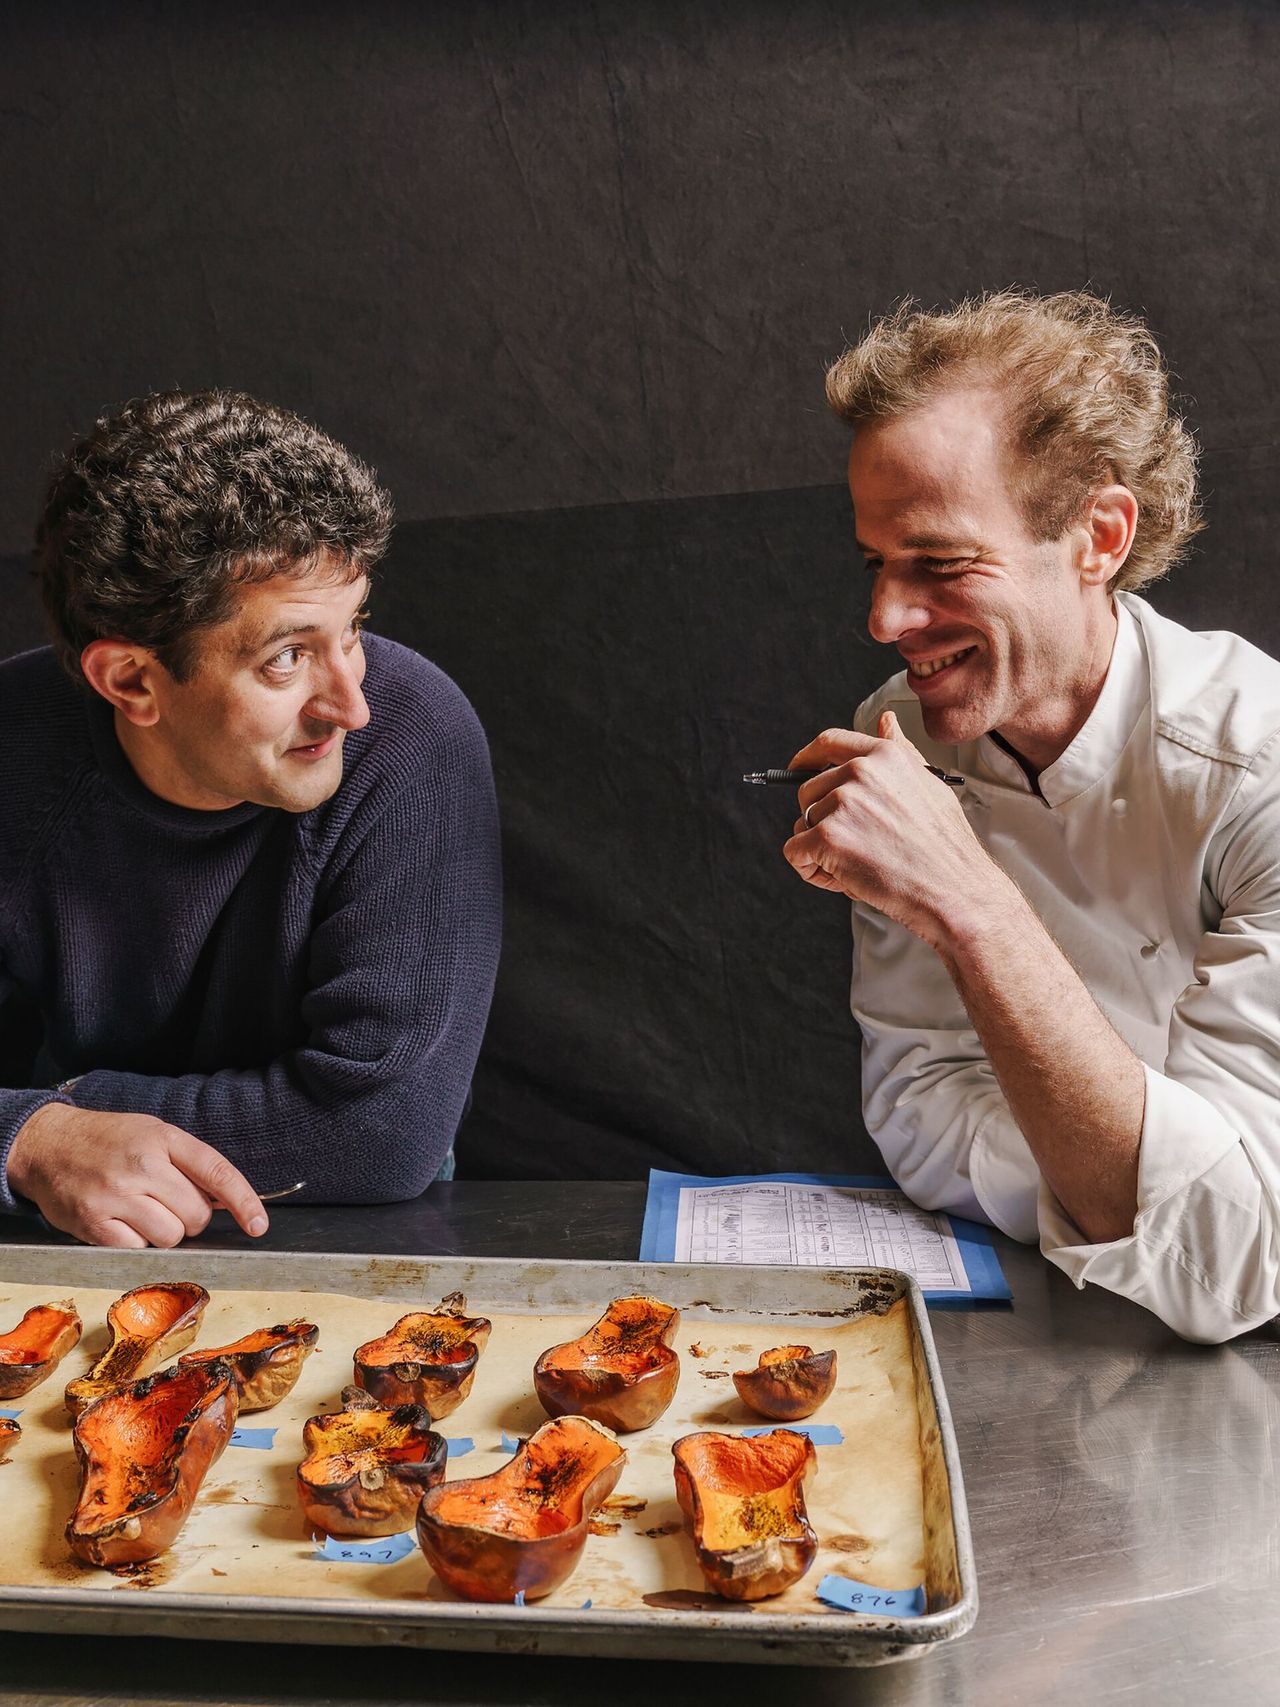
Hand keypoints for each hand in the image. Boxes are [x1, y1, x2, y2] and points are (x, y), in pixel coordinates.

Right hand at [6, 1103, 268, 1247]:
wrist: (48, 1146)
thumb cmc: (108, 1141)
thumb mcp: (153, 1134)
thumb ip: (190, 1164)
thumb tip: (228, 1201)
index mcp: (163, 1139)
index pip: (217, 1172)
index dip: (245, 1202)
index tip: (258, 1225)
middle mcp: (142, 1166)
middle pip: (197, 1215)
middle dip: (192, 1218)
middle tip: (169, 1204)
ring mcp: (117, 1196)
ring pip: (171, 1237)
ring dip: (165, 1233)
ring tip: (144, 1212)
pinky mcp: (94, 1224)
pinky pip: (138, 1250)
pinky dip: (137, 1244)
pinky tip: (123, 1223)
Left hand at [783, 711, 1001, 944]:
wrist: (955, 891)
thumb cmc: (945, 847)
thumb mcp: (928, 785)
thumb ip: (900, 751)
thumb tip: (886, 721)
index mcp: (885, 756)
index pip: (829, 743)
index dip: (807, 757)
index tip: (798, 767)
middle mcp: (861, 772)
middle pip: (809, 791)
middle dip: (821, 821)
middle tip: (854, 847)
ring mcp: (842, 803)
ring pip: (802, 824)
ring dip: (819, 850)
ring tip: (859, 866)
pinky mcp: (827, 837)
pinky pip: (795, 852)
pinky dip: (810, 870)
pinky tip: (842, 879)